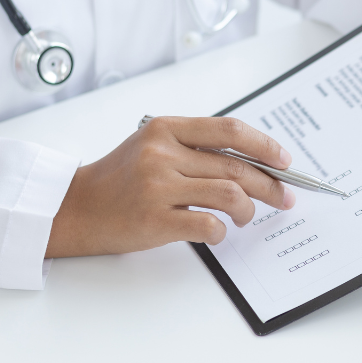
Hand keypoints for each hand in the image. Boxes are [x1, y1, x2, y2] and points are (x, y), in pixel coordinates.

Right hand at [45, 117, 295, 256]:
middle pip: (237, 167)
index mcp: (166, 129)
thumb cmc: (121, 178)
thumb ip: (196, 147)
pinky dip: (222, 232)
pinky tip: (217, 233)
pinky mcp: (156, 220)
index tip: (285, 161)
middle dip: (270, 185)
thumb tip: (254, 160)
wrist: (76, 208)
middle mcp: (162, 154)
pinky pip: (209, 225)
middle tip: (284, 198)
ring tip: (246, 217)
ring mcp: (158, 187)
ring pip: (230, 195)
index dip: (265, 146)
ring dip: (248, 210)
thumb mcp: (154, 146)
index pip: (230, 131)